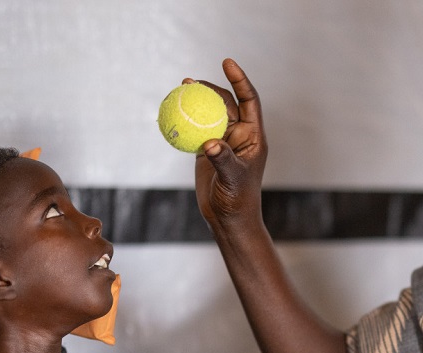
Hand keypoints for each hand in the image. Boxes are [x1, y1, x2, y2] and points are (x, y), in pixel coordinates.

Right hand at [193, 58, 267, 227]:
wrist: (228, 218)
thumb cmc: (238, 200)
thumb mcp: (232, 178)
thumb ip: (223, 159)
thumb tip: (211, 143)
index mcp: (252, 136)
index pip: (249, 100)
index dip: (239, 79)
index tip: (226, 62)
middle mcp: (239, 135)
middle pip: (226, 102)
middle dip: (211, 88)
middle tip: (190, 82)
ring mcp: (223, 142)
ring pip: (209, 114)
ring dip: (196, 102)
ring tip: (180, 89)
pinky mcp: (207, 151)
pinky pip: (195, 129)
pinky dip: (184, 121)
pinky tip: (169, 113)